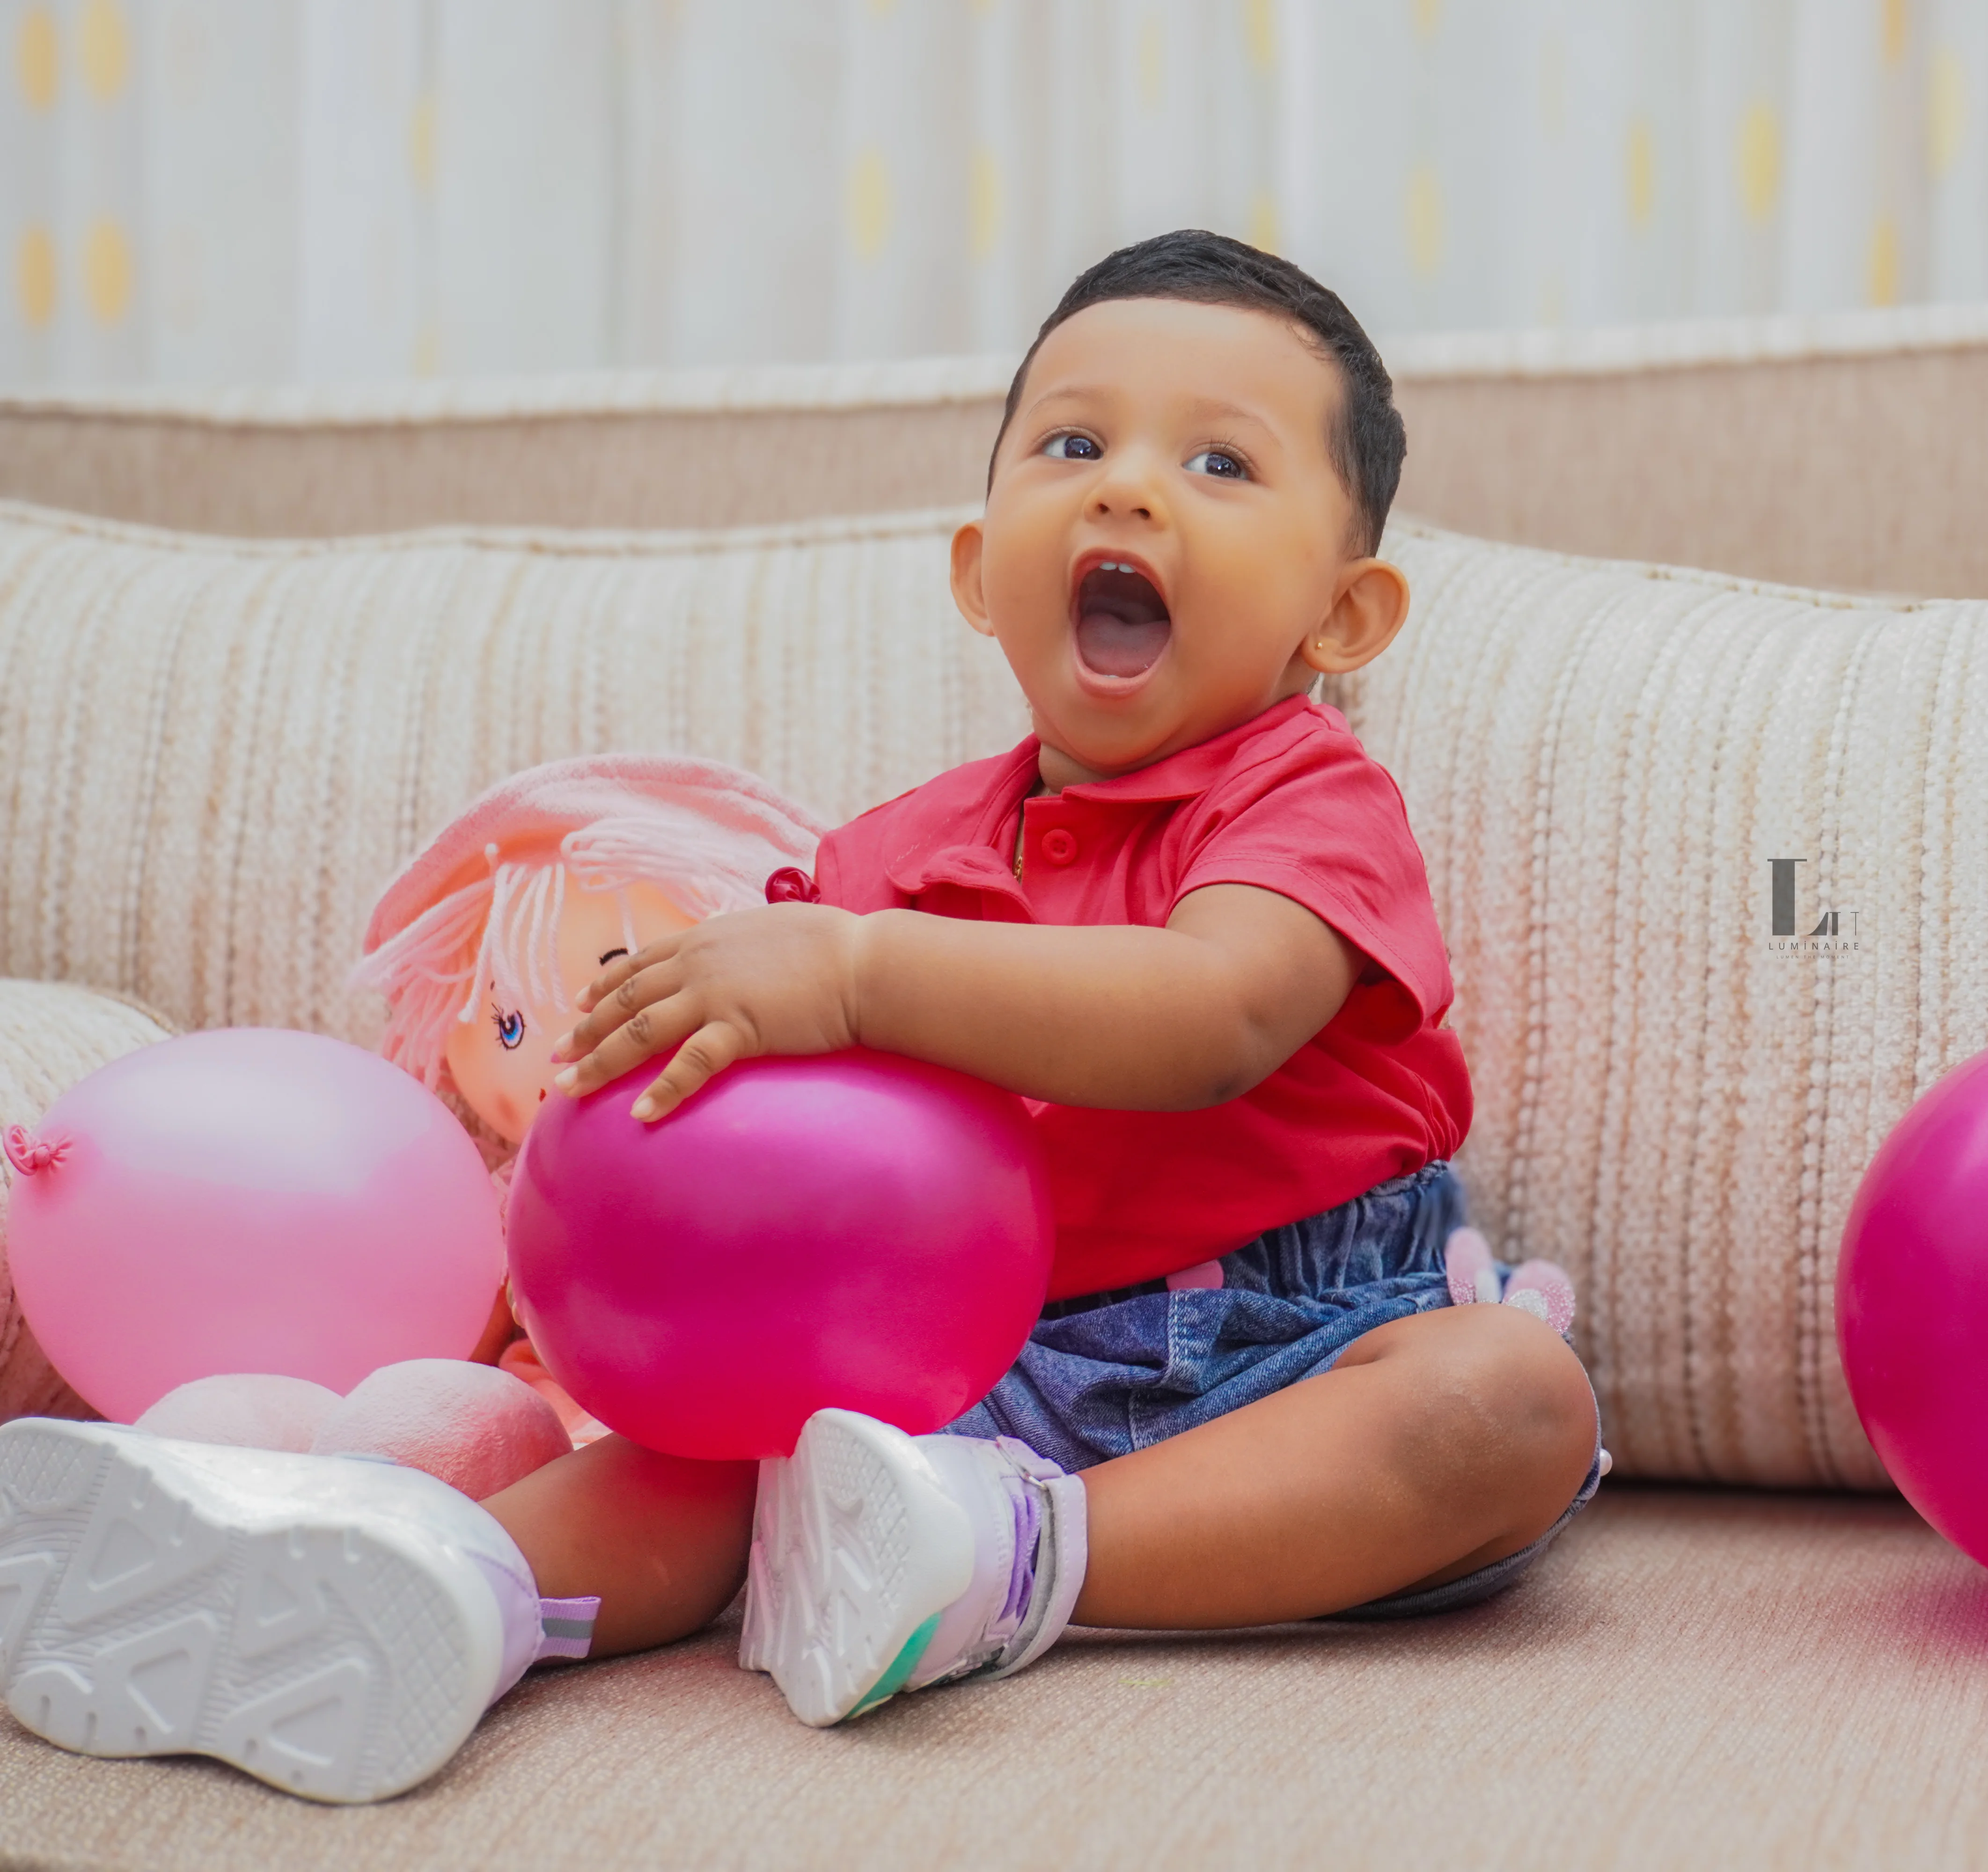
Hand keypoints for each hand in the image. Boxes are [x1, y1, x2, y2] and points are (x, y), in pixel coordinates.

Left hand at [550, 904, 864, 1120]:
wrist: (864, 963)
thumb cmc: (830, 949)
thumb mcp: (770, 934)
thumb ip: (738, 948)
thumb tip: (732, 959)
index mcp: (704, 940)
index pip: (639, 964)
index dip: (603, 986)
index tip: (577, 1006)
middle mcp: (698, 964)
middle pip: (626, 999)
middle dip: (585, 1030)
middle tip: (556, 1057)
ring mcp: (715, 995)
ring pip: (640, 1031)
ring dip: (600, 1061)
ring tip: (570, 1089)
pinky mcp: (740, 1028)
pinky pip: (691, 1065)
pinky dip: (663, 1091)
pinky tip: (640, 1114)